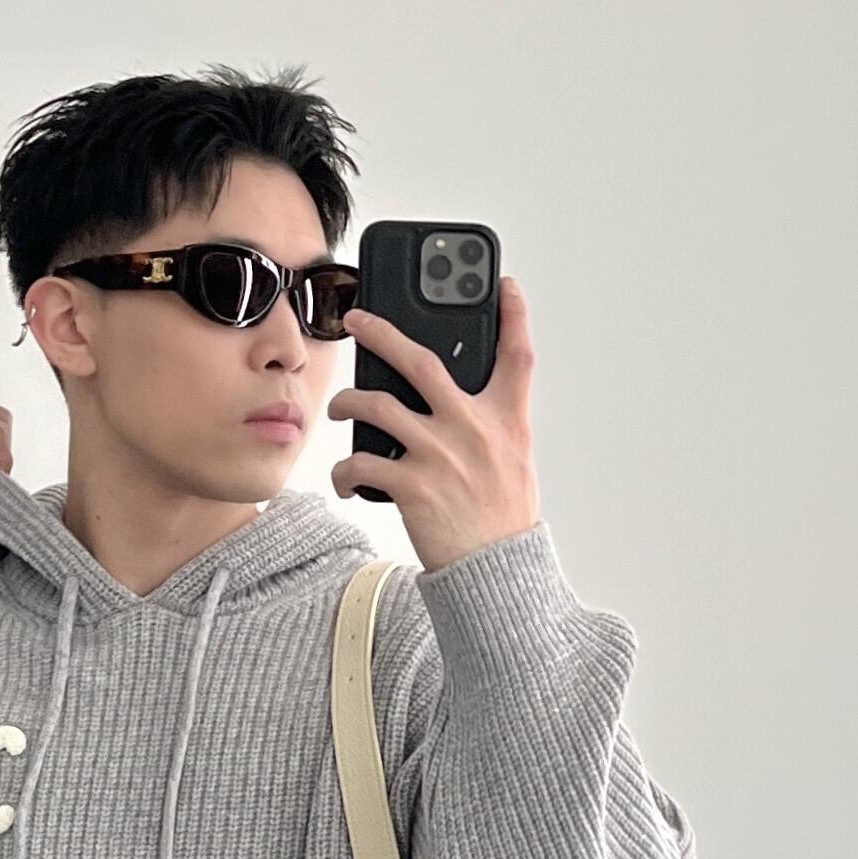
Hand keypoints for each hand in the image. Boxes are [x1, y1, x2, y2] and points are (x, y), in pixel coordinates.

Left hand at [326, 275, 540, 572]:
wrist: (497, 573)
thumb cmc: (502, 523)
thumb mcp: (514, 464)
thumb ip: (491, 428)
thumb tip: (458, 406)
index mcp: (506, 421)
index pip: (517, 357)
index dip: (515, 315)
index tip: (506, 285)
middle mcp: (472, 428)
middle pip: (422, 360)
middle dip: (382, 332)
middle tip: (359, 320)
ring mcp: (440, 454)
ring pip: (376, 405)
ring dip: (347, 403)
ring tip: (340, 408)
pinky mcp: (411, 485)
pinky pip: (361, 464)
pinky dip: (345, 472)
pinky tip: (345, 480)